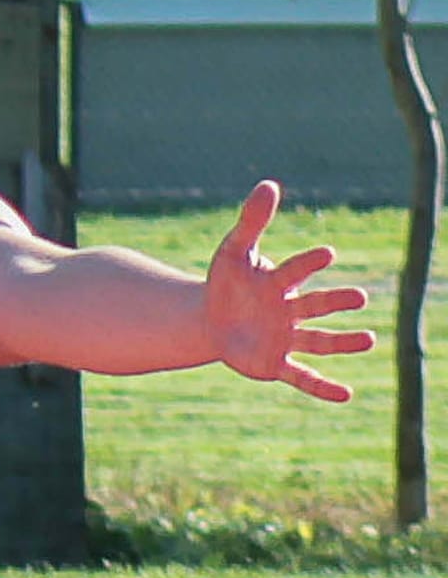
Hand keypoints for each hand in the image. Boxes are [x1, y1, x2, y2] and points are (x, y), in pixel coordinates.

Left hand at [206, 182, 373, 401]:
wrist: (209, 320)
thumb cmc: (225, 283)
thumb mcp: (232, 252)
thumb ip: (251, 222)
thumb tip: (269, 183)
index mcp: (279, 283)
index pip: (294, 272)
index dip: (308, 264)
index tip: (328, 254)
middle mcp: (289, 311)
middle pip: (316, 305)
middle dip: (336, 302)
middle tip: (361, 299)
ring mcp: (284, 338)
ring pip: (318, 341)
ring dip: (342, 342)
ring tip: (369, 340)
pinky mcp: (274, 363)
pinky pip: (302, 376)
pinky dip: (322, 387)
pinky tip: (346, 394)